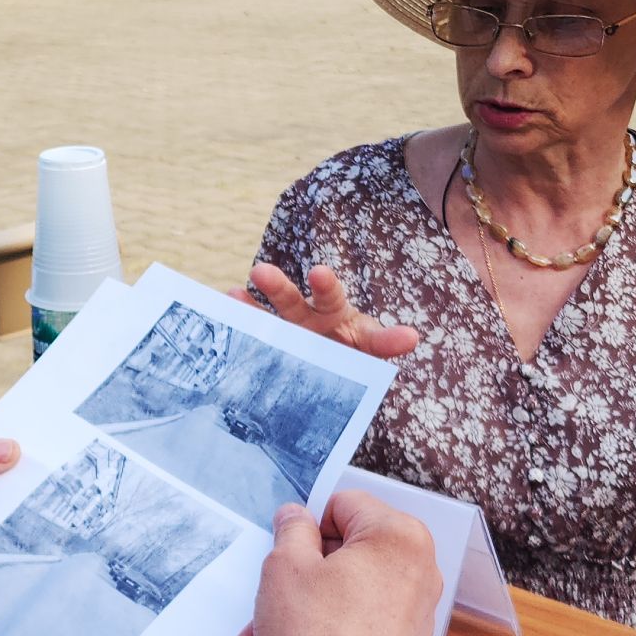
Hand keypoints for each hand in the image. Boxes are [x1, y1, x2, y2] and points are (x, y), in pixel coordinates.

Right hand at [228, 491, 441, 635]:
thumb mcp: (284, 567)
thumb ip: (291, 530)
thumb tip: (296, 517)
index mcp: (398, 537)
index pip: (343, 505)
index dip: (306, 526)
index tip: (285, 551)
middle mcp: (418, 571)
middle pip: (344, 552)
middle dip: (297, 575)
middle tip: (265, 598)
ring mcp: (415, 613)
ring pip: (345, 591)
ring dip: (301, 608)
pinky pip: (357, 622)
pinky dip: (324, 631)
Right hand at [231, 263, 419, 360]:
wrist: (334, 364)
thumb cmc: (353, 349)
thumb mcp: (371, 345)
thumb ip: (386, 340)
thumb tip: (412, 336)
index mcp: (334, 311)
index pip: (331, 294)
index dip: (325, 284)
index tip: (318, 272)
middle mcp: (305, 314)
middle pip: (292, 298)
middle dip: (278, 286)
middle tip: (260, 271)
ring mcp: (285, 329)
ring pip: (265, 314)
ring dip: (252, 304)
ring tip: (233, 294)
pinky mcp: (272, 344)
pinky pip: (254, 330)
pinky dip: (240, 320)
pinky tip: (224, 308)